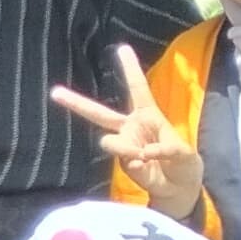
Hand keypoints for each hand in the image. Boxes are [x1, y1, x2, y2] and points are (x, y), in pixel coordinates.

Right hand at [50, 44, 203, 215]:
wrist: (179, 191)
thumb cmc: (185, 165)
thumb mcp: (186, 153)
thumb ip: (168, 149)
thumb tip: (143, 152)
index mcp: (149, 115)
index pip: (138, 89)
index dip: (130, 69)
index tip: (121, 48)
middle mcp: (131, 128)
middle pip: (99, 113)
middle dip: (76, 103)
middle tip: (54, 93)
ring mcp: (124, 146)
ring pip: (109, 141)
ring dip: (124, 148)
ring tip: (142, 157)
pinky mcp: (122, 163)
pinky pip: (122, 158)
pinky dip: (136, 164)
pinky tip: (146, 168)